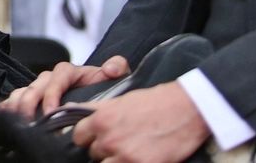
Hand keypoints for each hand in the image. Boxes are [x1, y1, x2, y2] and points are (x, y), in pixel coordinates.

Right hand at [0, 55, 129, 118]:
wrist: (96, 94)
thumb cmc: (102, 86)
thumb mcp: (114, 75)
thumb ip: (116, 67)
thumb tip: (111, 69)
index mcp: (68, 71)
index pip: (56, 78)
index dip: (52, 94)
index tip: (51, 111)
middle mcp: (50, 78)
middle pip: (35, 86)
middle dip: (30, 103)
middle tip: (31, 121)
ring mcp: (39, 88)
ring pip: (23, 92)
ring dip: (18, 105)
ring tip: (17, 121)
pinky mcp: (32, 98)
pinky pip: (15, 99)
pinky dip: (8, 106)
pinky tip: (5, 116)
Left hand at [72, 82, 209, 161]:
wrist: (186, 109)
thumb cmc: (155, 102)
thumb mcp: (120, 100)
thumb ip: (95, 109)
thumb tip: (69, 110)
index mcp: (101, 120)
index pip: (78, 137)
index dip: (89, 137)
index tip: (98, 136)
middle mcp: (109, 139)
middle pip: (93, 153)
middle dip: (103, 149)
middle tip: (121, 142)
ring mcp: (125, 156)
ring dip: (115, 160)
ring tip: (131, 150)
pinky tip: (140, 157)